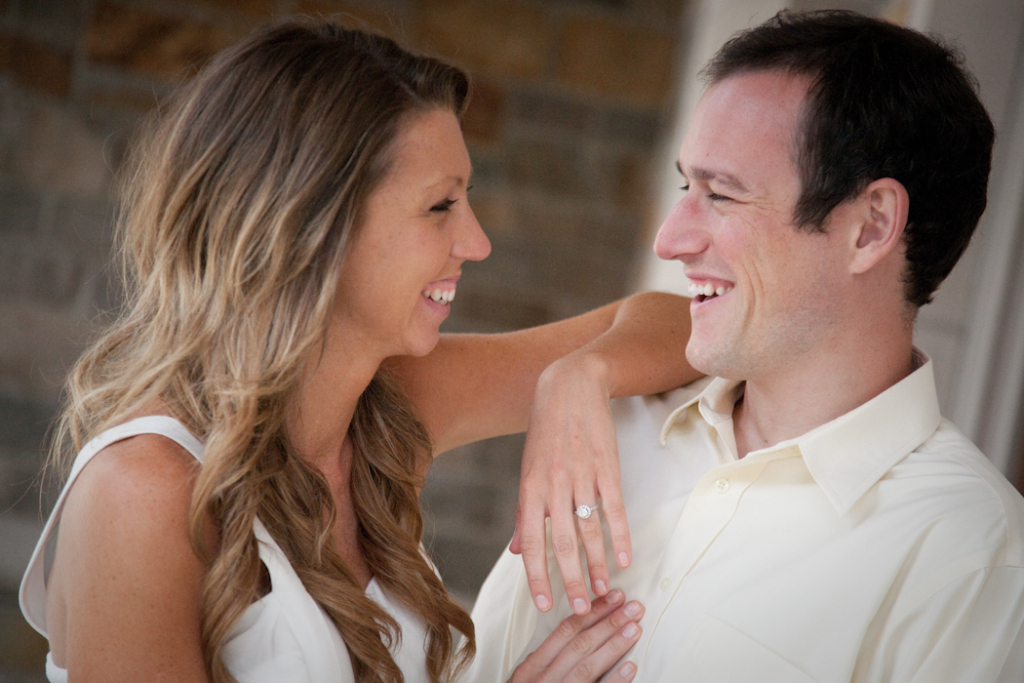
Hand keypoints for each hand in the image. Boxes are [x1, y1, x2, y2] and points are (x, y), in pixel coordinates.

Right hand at [509, 590, 642, 682]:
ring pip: (586, 665)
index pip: (565, 631)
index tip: (613, 598)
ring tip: (635, 628)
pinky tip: (631, 669)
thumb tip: (577, 637)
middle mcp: (541, 680)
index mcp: (531, 668)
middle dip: (609, 622)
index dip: (592, 612)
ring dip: (613, 644)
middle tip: (633, 606)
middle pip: (579, 644)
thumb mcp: (527, 682)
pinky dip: (613, 682)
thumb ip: (547, 662)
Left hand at [511, 352, 630, 614]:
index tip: (544, 604)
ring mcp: (582, 476)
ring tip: (604, 590)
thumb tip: (517, 550)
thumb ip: (525, 513)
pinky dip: (620, 534)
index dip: (537, 576)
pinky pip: (614, 507)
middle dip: (570, 580)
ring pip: (589, 530)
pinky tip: (625, 557)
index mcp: (531, 488)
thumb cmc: (546, 431)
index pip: (532, 542)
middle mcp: (554, 485)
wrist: (570, 386)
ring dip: (597, 564)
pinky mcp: (607, 467)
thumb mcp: (528, 469)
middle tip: (579, 609)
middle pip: (562, 543)